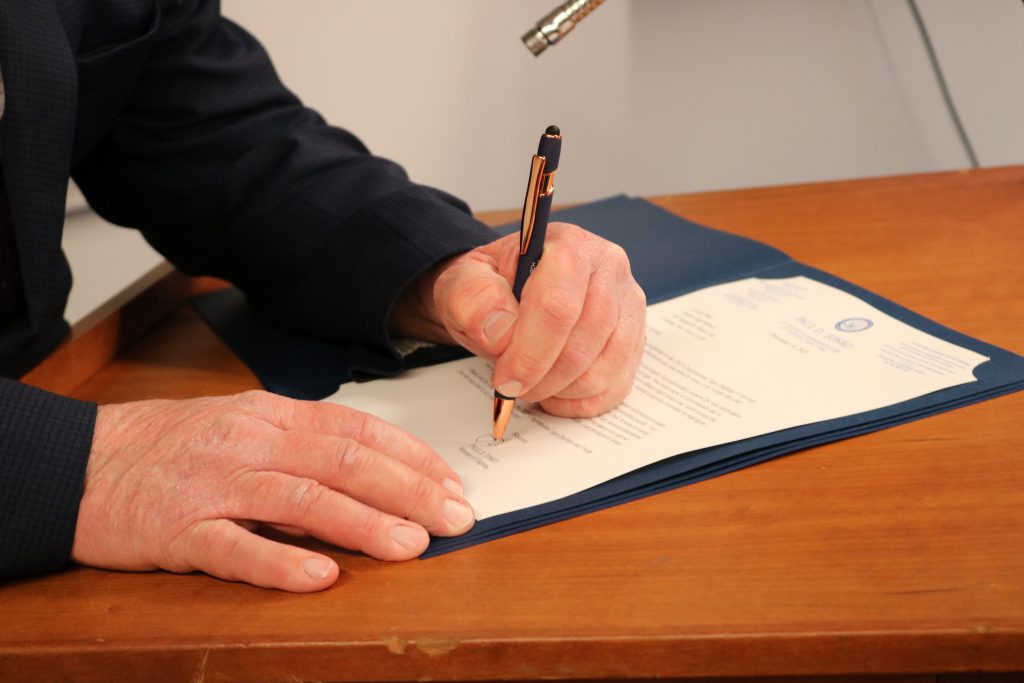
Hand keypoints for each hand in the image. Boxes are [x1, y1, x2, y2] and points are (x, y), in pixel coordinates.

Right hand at [72, 391, 474, 591]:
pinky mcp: (178, 530)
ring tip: (410, 546)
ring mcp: (214, 486)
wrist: (82, 463)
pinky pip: (234, 548)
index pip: (359, 431)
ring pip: (300, 499)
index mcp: (272, 415)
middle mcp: (250, 443)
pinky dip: (280, 563)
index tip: (453, 486)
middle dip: (408, 490)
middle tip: (454, 519)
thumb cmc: (177, 445)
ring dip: (361, 523)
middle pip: (342, 461)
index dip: (413, 459)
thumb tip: (382, 472)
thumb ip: (307, 444)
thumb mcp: (246, 426)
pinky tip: (321, 578)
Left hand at [393, 223, 645, 416]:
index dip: (531, 351)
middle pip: (584, 340)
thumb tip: (500, 330)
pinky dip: (580, 401)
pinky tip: (554, 391)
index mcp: (569, 245)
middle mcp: (609, 269)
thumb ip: (472, 298)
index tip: (506, 380)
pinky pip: (616, 386)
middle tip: (511, 388)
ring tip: (531, 384)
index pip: (559, 304)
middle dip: (543, 376)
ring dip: (560, 389)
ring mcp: (629, 306)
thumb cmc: (491, 288)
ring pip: (603, 368)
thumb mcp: (462, 283)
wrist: (507, 294)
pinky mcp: (634, 340)